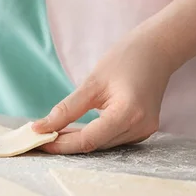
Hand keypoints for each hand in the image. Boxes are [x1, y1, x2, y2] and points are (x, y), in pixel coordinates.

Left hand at [32, 28, 175, 153]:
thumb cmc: (125, 59)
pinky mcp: (143, 130)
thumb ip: (67, 109)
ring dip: (78, 140)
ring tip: (54, 132)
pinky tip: (75, 129)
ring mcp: (144, 131)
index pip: (89, 140)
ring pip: (103, 144)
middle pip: (96, 145)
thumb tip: (41, 127)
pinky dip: (93, 135)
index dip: (62, 144)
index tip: (38, 141)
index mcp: (128, 114)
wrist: (157, 51)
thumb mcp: (91, 83)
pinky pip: (112, 138)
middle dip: (67, 143)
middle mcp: (140, 128)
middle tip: (40, 137)